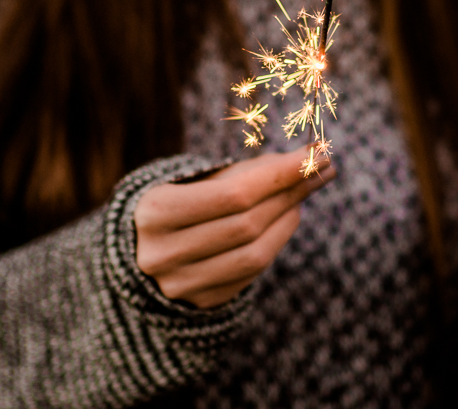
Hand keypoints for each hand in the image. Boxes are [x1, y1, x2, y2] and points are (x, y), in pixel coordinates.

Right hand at [134, 146, 333, 308]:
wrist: (138, 252)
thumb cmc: (178, 202)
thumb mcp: (198, 180)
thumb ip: (247, 172)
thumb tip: (306, 160)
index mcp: (155, 211)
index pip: (233, 194)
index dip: (279, 175)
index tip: (315, 155)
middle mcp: (163, 253)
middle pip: (247, 223)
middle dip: (290, 193)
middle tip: (320, 170)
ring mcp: (180, 284)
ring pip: (254, 254)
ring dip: (287, 219)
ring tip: (302, 194)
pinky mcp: (199, 303)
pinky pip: (250, 274)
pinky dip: (275, 242)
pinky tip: (285, 218)